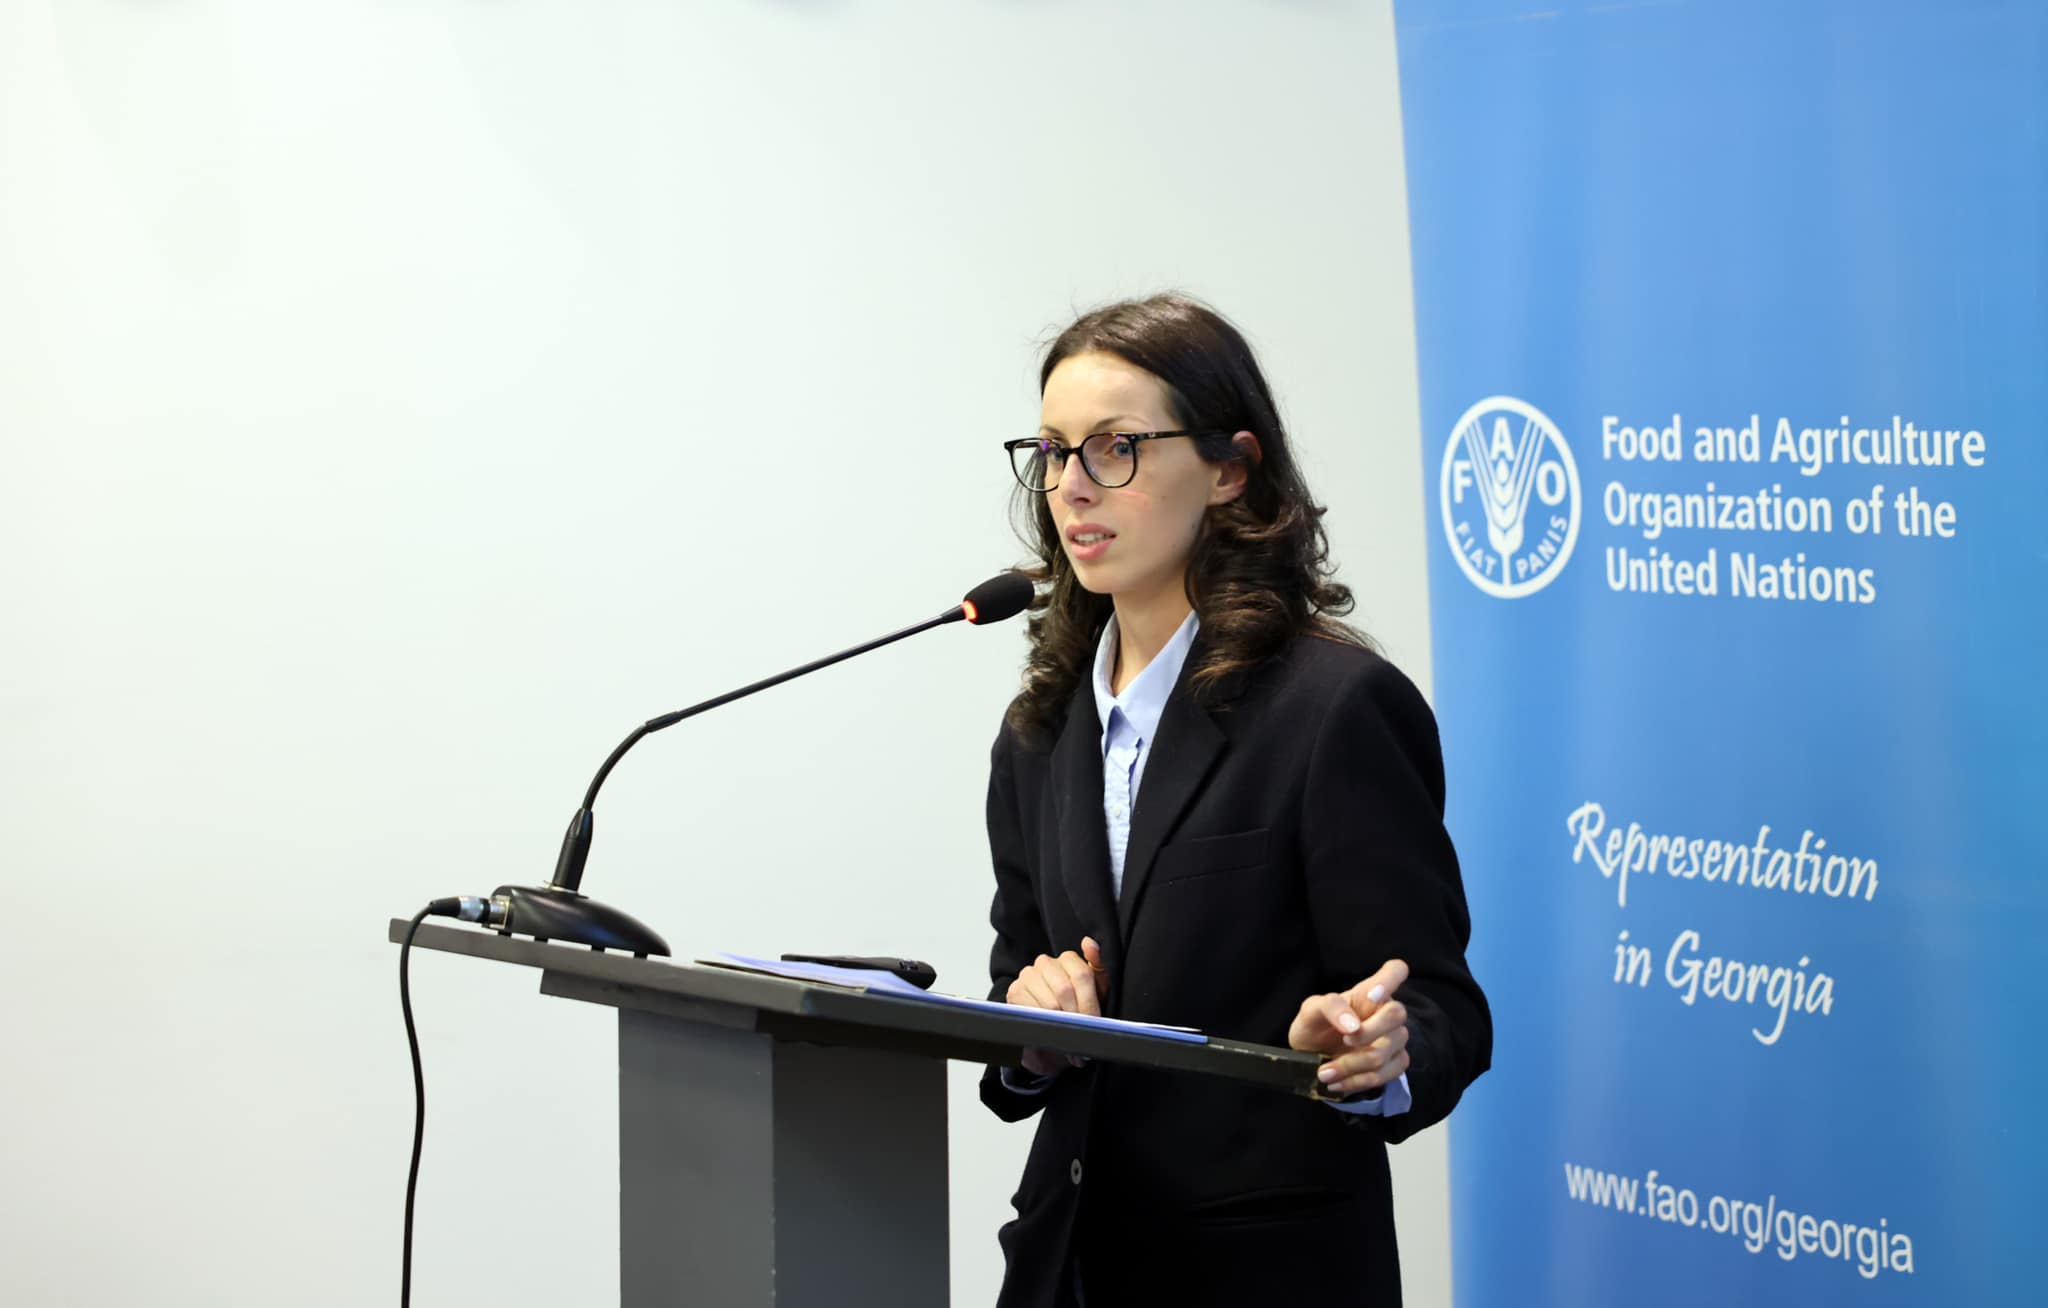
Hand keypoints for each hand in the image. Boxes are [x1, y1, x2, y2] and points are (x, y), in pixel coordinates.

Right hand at [1005, 936, 1105, 1077]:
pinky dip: (1044, 1023)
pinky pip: (1032, 1010)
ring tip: (1068, 1032)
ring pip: (1049, 1002)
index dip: (1089, 1002)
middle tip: (1081, 1031)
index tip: (1094, 1020)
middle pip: (1065, 990)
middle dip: (1075, 1014)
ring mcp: (1028, 976)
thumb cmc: (1077, 1003)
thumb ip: (1098, 964)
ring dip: (1061, 1022)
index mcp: (1068, 958)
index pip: (1082, 976)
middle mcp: (1045, 962)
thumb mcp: (1096, 987)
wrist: (1053, 1022)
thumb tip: (1089, 942)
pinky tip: (1051, 1027)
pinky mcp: (1015, 991)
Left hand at [1289, 958, 1410, 1096]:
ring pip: (1387, 1050)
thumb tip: (1353, 1025)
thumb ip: (1330, 1007)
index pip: (1395, 971)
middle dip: (1368, 1033)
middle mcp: (1385, 1012)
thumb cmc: (1314, 1026)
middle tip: (1344, 1041)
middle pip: (1396, 1014)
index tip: (1372, 993)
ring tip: (1325, 1072)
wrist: (1311, 1059)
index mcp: (1367, 993)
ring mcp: (1394, 1038)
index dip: (1391, 978)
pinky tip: (1338, 1083)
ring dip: (1353, 1065)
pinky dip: (1358, 1081)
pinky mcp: (1394, 1063)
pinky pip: (1387, 1074)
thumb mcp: (1311, 1011)